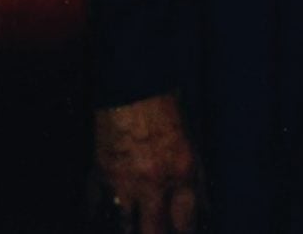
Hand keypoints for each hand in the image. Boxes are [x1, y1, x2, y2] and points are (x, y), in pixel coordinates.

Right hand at [92, 94, 200, 233]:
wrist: (131, 83)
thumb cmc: (165, 110)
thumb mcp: (192, 145)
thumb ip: (197, 183)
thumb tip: (204, 213)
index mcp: (181, 173)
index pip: (185, 225)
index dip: (184, 233)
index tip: (179, 231)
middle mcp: (153, 181)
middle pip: (153, 232)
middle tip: (156, 231)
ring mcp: (123, 179)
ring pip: (125, 225)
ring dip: (130, 228)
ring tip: (134, 226)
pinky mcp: (100, 171)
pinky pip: (98, 205)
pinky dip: (103, 213)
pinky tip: (107, 217)